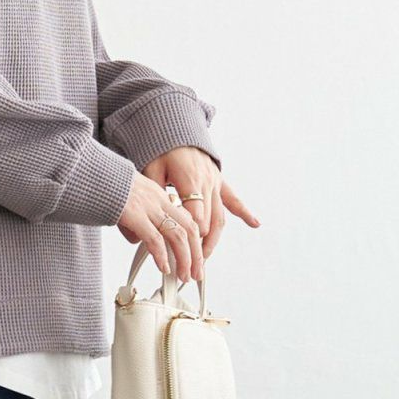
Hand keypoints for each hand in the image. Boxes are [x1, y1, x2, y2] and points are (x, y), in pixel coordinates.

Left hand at [116, 146, 259, 280]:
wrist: (176, 131)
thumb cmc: (161, 151)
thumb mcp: (151, 169)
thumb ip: (151, 194)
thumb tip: (143, 219)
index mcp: (190, 179)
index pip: (195, 211)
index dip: (192, 232)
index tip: (187, 251)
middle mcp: (207, 182)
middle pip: (209, 220)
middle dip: (201, 246)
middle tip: (192, 267)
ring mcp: (216, 183)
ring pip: (220, 216)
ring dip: (214, 240)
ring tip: (204, 260)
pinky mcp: (220, 182)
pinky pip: (234, 199)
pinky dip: (244, 212)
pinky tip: (255, 223)